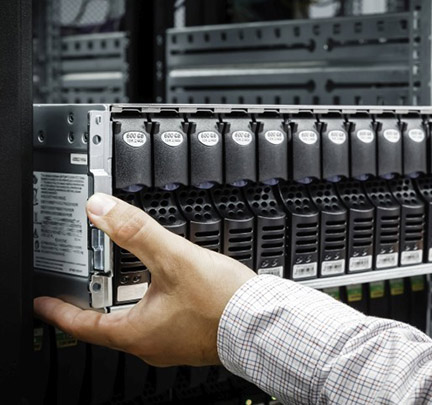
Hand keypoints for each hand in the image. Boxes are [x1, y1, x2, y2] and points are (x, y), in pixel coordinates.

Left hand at [33, 193, 255, 365]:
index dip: (59, 312)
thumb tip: (101, 209)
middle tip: (83, 293)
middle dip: (94, 310)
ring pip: (138, 328)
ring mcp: (173, 346)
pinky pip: (163, 327)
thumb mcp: (174, 258)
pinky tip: (170, 294)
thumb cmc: (222, 303)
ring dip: (127, 309)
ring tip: (126, 288)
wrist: (263, 323)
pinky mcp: (193, 341)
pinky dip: (155, 310)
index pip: (83, 326)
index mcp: (137, 332)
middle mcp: (151, 346)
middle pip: (109, 329)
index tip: (44, 305)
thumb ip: (136, 231)